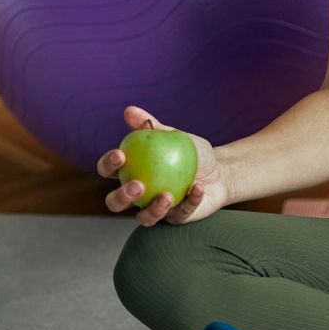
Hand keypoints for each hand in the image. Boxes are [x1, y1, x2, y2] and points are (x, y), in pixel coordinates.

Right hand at [98, 105, 231, 226]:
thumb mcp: (173, 136)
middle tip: (138, 185)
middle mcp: (138, 195)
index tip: (120, 155)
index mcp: (131, 173)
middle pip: (115, 203)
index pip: (109, 171)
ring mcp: (156, 209)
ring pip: (144, 218)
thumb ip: (152, 127)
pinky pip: (180, 214)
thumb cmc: (191, 153)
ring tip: (167, 195)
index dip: (108, 165)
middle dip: (121, 197)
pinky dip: (189, 202)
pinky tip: (197, 189)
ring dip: (153, 210)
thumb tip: (129, 111)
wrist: (220, 171)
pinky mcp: (177, 218)